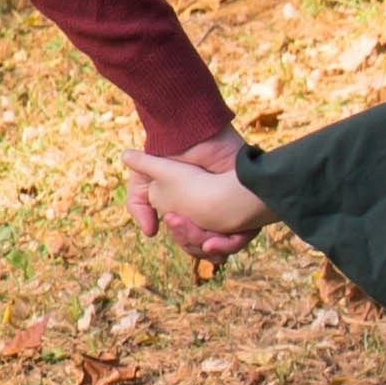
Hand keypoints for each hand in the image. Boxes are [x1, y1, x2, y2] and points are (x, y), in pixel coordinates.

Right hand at [124, 136, 265, 255]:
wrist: (197, 136)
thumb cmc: (172, 154)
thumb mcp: (145, 180)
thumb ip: (137, 203)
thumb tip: (149, 232)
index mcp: (192, 213)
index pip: (188, 240)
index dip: (181, 235)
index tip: (171, 219)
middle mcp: (213, 216)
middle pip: (203, 246)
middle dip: (190, 239)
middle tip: (178, 219)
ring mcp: (231, 215)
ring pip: (220, 247)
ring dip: (205, 244)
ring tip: (200, 230)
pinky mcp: (248, 211)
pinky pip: (240, 240)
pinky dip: (226, 244)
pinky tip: (213, 239)